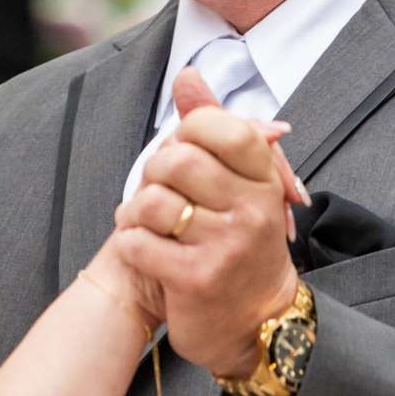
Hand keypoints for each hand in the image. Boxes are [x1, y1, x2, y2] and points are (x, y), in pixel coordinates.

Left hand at [114, 67, 303, 380]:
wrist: (255, 321)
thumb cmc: (238, 241)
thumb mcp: (238, 180)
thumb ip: (212, 124)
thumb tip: (188, 74)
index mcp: (263, 177)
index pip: (218, 126)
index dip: (187, 132)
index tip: (185, 151)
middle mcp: (252, 209)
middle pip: (176, 159)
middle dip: (152, 173)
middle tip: (155, 191)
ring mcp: (227, 246)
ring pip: (153, 201)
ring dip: (135, 212)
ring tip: (144, 222)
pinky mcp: (197, 279)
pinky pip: (138, 242)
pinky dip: (130, 244)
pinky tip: (144, 250)